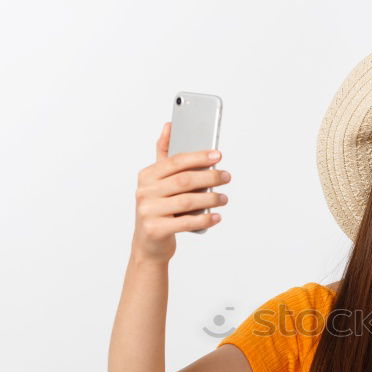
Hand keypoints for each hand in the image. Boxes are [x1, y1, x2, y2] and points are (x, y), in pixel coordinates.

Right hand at [131, 122, 230, 261]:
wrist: (148, 245)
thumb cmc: (159, 210)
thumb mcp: (158, 183)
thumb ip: (164, 156)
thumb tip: (169, 126)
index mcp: (146, 176)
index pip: (175, 161)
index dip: (198, 157)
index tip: (218, 155)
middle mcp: (145, 192)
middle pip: (183, 180)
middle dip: (209, 177)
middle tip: (226, 177)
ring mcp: (148, 211)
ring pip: (187, 201)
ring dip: (210, 199)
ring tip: (224, 198)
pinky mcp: (156, 230)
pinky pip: (186, 222)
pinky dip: (204, 219)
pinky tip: (216, 217)